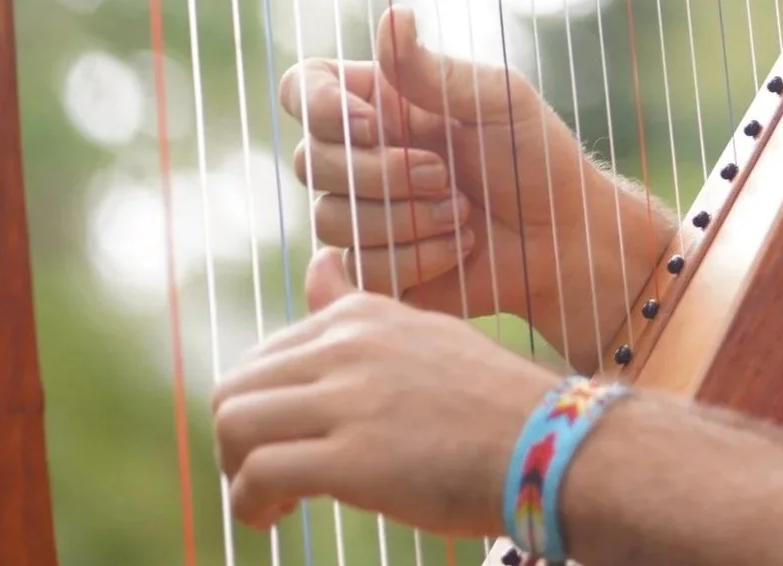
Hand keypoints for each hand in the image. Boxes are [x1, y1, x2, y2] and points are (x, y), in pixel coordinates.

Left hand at [212, 276, 555, 535]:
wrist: (547, 446)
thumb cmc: (488, 402)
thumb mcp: (420, 333)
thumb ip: (356, 306)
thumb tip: (317, 263)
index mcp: (361, 315)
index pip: (264, 356)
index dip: (263, 408)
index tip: (292, 442)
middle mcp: (347, 345)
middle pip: (235, 387)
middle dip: (238, 441)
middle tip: (269, 478)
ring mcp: (348, 398)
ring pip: (235, 425)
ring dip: (237, 472)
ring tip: (271, 502)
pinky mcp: (351, 458)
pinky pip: (259, 475)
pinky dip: (250, 504)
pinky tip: (278, 518)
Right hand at [282, 6, 670, 369]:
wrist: (564, 238)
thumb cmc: (535, 156)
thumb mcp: (496, 98)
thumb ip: (434, 70)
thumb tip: (394, 15)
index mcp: (381, 101)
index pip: (304, 88)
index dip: (319, 106)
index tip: (373, 124)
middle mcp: (363, 154)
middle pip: (311, 159)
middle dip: (381, 173)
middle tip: (445, 174)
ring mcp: (365, 212)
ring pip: (330, 218)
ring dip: (404, 219)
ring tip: (463, 213)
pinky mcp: (375, 267)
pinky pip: (359, 267)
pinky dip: (415, 259)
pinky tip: (460, 245)